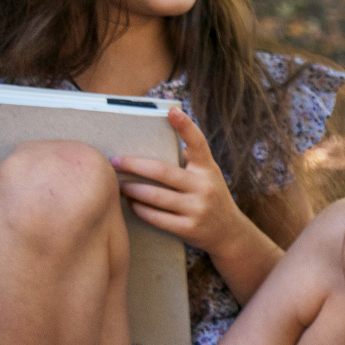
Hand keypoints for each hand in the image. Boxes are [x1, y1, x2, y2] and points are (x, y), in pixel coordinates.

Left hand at [113, 108, 252, 253]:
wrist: (229, 233)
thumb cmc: (209, 197)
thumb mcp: (207, 175)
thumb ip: (188, 160)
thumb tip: (151, 141)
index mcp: (208, 169)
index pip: (198, 143)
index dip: (186, 126)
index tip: (172, 111)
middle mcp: (205, 186)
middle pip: (163, 171)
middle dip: (134, 165)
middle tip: (115, 161)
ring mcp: (198, 209)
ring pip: (155, 196)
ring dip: (132, 189)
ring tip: (119, 185)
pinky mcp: (188, 228)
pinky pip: (156, 217)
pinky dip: (139, 209)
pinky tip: (131, 204)